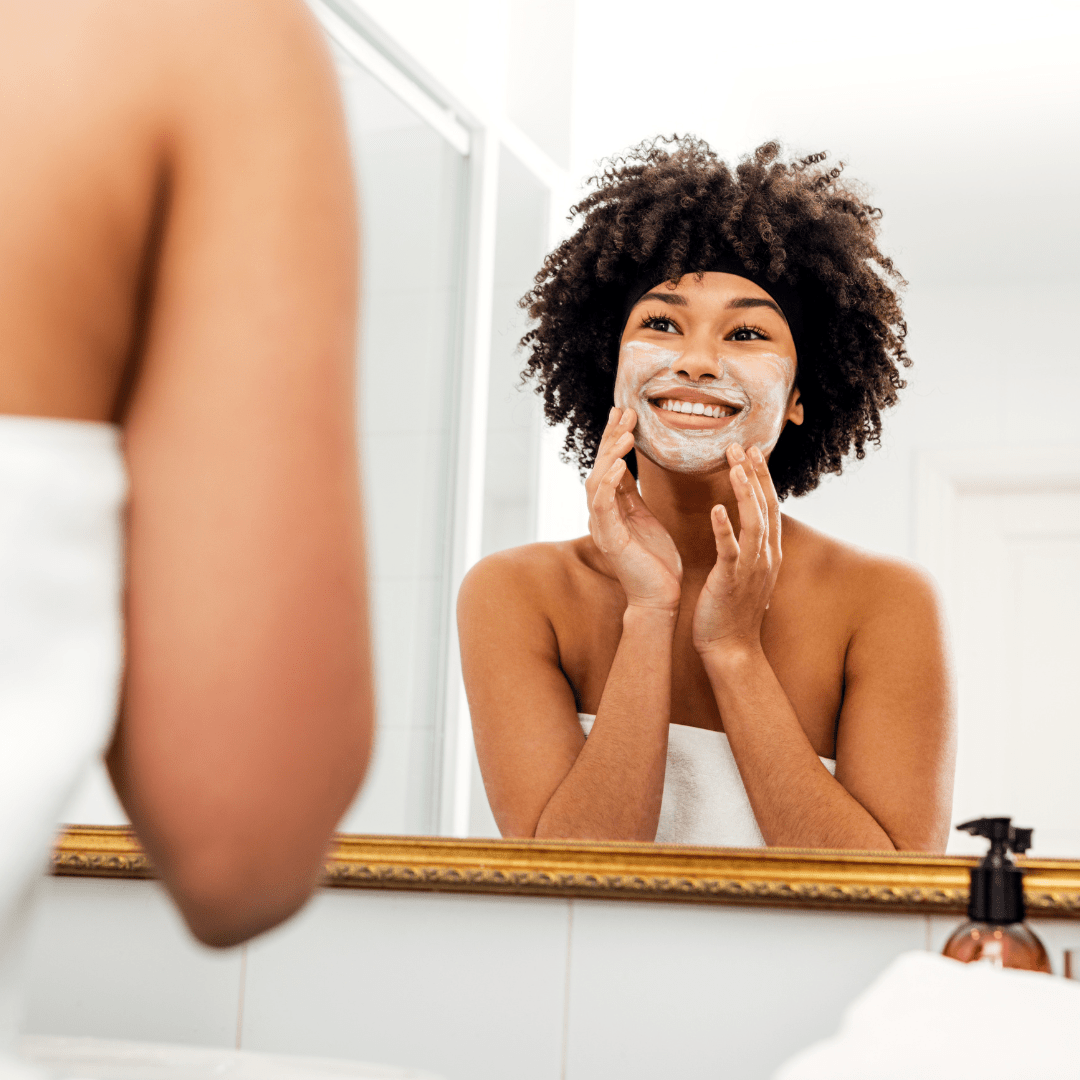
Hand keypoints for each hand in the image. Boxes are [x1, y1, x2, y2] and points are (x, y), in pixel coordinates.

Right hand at [587, 407, 681, 610]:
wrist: (659, 598)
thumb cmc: (656, 561)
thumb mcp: (645, 517)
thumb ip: (634, 494)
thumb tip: (630, 465)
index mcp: (612, 508)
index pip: (610, 464)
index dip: (614, 438)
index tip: (624, 412)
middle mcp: (602, 514)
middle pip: (600, 467)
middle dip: (611, 438)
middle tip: (624, 412)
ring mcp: (603, 527)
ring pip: (597, 482)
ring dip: (610, 455)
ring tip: (625, 433)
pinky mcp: (610, 540)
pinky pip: (603, 505)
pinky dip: (609, 483)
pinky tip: (620, 464)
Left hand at [692, 444, 780, 656]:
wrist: (731, 647)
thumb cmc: (731, 610)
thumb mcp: (745, 573)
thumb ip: (747, 548)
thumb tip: (743, 527)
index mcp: (768, 552)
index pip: (769, 506)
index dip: (762, 478)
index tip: (753, 452)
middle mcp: (766, 556)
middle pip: (766, 507)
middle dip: (755, 475)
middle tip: (743, 446)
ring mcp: (751, 568)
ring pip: (754, 523)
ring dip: (744, 492)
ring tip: (734, 466)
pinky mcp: (731, 580)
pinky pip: (730, 550)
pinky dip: (724, 528)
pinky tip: (715, 509)